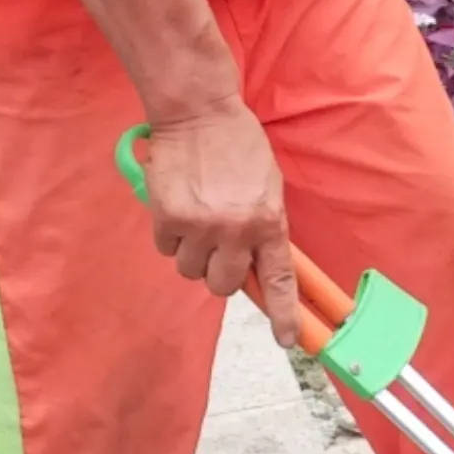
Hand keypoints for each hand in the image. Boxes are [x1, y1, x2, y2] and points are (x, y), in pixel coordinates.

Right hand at [140, 101, 300, 347]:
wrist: (198, 112)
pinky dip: (169, 232)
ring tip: (196, 214)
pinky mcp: (168, 218)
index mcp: (267, 221)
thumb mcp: (267, 186)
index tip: (288, 340)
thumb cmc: (238, 146)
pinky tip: (178, 204)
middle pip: (222, 286)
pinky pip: (165, 247)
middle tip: (216, 245)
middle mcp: (235, 230)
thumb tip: (254, 266)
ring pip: (190, 269)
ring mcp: (200, 227)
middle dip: (218, 271)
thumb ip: (263, 227)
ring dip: (191, 251)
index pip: (279, 279)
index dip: (284, 314)